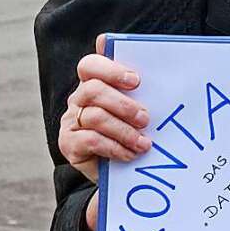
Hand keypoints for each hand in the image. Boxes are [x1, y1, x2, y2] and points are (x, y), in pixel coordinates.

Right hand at [58, 34, 150, 185]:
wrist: (120, 165)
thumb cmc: (132, 128)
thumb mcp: (138, 106)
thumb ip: (141, 88)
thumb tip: (160, 72)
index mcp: (94, 82)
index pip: (90, 65)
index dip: (111, 70)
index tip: (135, 81)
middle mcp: (79, 98)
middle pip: (93, 90)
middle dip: (124, 105)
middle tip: (145, 119)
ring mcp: (71, 121)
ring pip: (95, 117)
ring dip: (124, 131)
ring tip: (143, 143)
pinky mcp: (69, 144)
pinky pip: (91, 141)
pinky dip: (115, 147)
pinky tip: (130, 153)